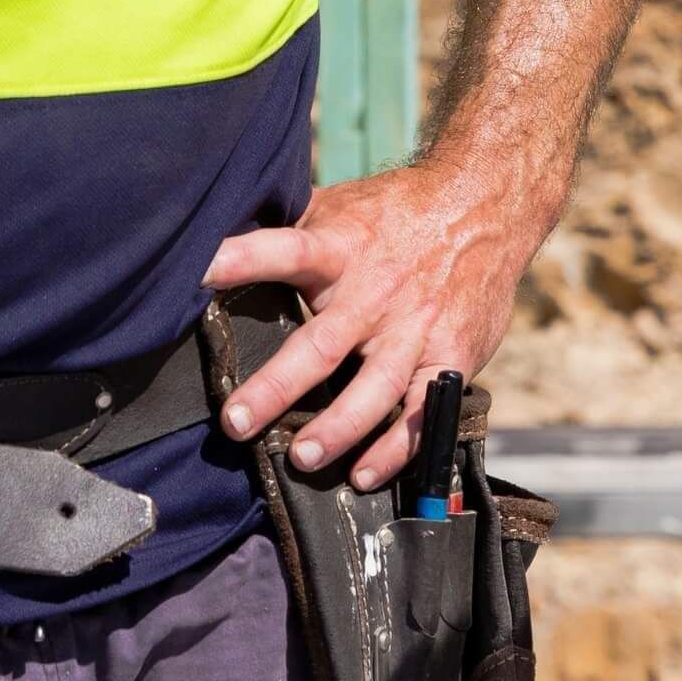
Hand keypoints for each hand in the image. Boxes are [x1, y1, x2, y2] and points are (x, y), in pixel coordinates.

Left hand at [203, 162, 536, 491]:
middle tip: (237, 421)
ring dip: (338, 428)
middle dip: (278, 385)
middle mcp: (377, 292)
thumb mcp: (343, 206)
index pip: (286, 249)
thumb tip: (220, 226)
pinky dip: (396, 448)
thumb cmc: (398, 212)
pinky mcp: (450, 357)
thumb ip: (291, 227)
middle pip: (323, 343)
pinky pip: (423, 412)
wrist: (485, 207)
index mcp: (342, 247)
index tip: (196, 273)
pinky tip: (365, 475)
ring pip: (376, 387)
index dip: (242, 259)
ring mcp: (416, 329)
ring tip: (301, 458)